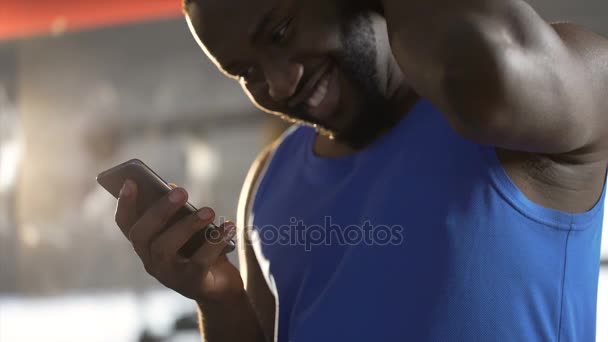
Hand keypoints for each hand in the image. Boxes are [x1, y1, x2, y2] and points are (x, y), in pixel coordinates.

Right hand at [115, 179, 243, 302]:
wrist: (220, 289)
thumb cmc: (200, 251)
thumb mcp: (189, 230)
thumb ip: (178, 211)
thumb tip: (172, 186)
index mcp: (147, 245)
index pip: (127, 224)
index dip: (125, 204)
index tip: (130, 181)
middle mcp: (151, 261)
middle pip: (142, 235)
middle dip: (160, 211)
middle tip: (182, 191)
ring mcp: (169, 275)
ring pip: (166, 248)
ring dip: (188, 225)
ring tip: (209, 211)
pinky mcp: (192, 283)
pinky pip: (200, 261)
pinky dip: (216, 242)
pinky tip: (230, 227)